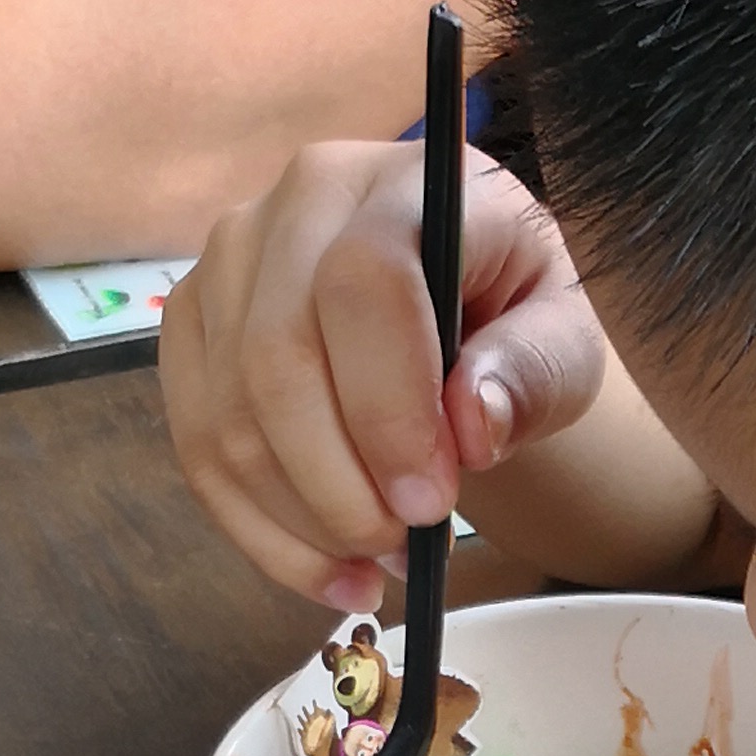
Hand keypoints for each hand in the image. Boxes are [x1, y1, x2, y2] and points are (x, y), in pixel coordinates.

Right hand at [163, 142, 607, 605]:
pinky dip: (261, 532)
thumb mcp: (564, 338)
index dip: (387, 407)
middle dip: (337, 481)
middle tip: (402, 547)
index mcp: (401, 182)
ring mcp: (225, 263)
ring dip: (301, 519)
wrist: (464, 310)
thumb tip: (469, 423)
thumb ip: (533, 372)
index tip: (430, 503)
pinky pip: (198, 449)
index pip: (361, 282)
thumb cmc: (518, 314)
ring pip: (228, 415)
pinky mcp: (191, 329)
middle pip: (275, 355)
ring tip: (379, 567)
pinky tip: (328, 574)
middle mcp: (294, 203)